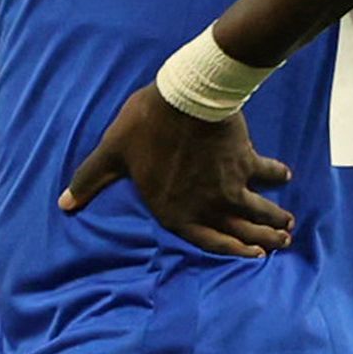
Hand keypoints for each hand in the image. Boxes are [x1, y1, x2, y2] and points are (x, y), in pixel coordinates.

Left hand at [60, 85, 293, 256]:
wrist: (185, 98)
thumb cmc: (145, 126)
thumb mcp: (112, 154)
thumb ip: (90, 181)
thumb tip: (64, 205)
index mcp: (175, 212)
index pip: (208, 241)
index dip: (231, 250)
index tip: (250, 255)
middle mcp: (207, 206)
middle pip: (241, 230)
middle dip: (262, 240)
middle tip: (279, 244)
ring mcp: (230, 186)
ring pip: (259, 209)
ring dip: (275, 218)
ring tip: (289, 226)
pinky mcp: (247, 161)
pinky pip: (267, 173)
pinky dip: (278, 175)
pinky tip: (286, 177)